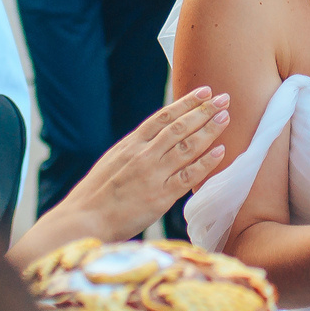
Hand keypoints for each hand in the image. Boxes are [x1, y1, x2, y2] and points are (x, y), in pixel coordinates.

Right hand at [49, 89, 231, 246]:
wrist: (84, 218)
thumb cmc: (96, 194)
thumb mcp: (112, 161)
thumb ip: (134, 150)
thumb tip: (154, 140)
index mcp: (130, 144)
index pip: (163, 117)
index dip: (186, 103)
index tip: (204, 92)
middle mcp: (143, 155)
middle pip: (179, 127)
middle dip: (203, 111)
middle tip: (224, 98)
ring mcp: (152, 174)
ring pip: (186, 147)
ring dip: (208, 130)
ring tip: (225, 117)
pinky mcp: (160, 196)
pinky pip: (188, 176)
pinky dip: (205, 162)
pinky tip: (220, 151)